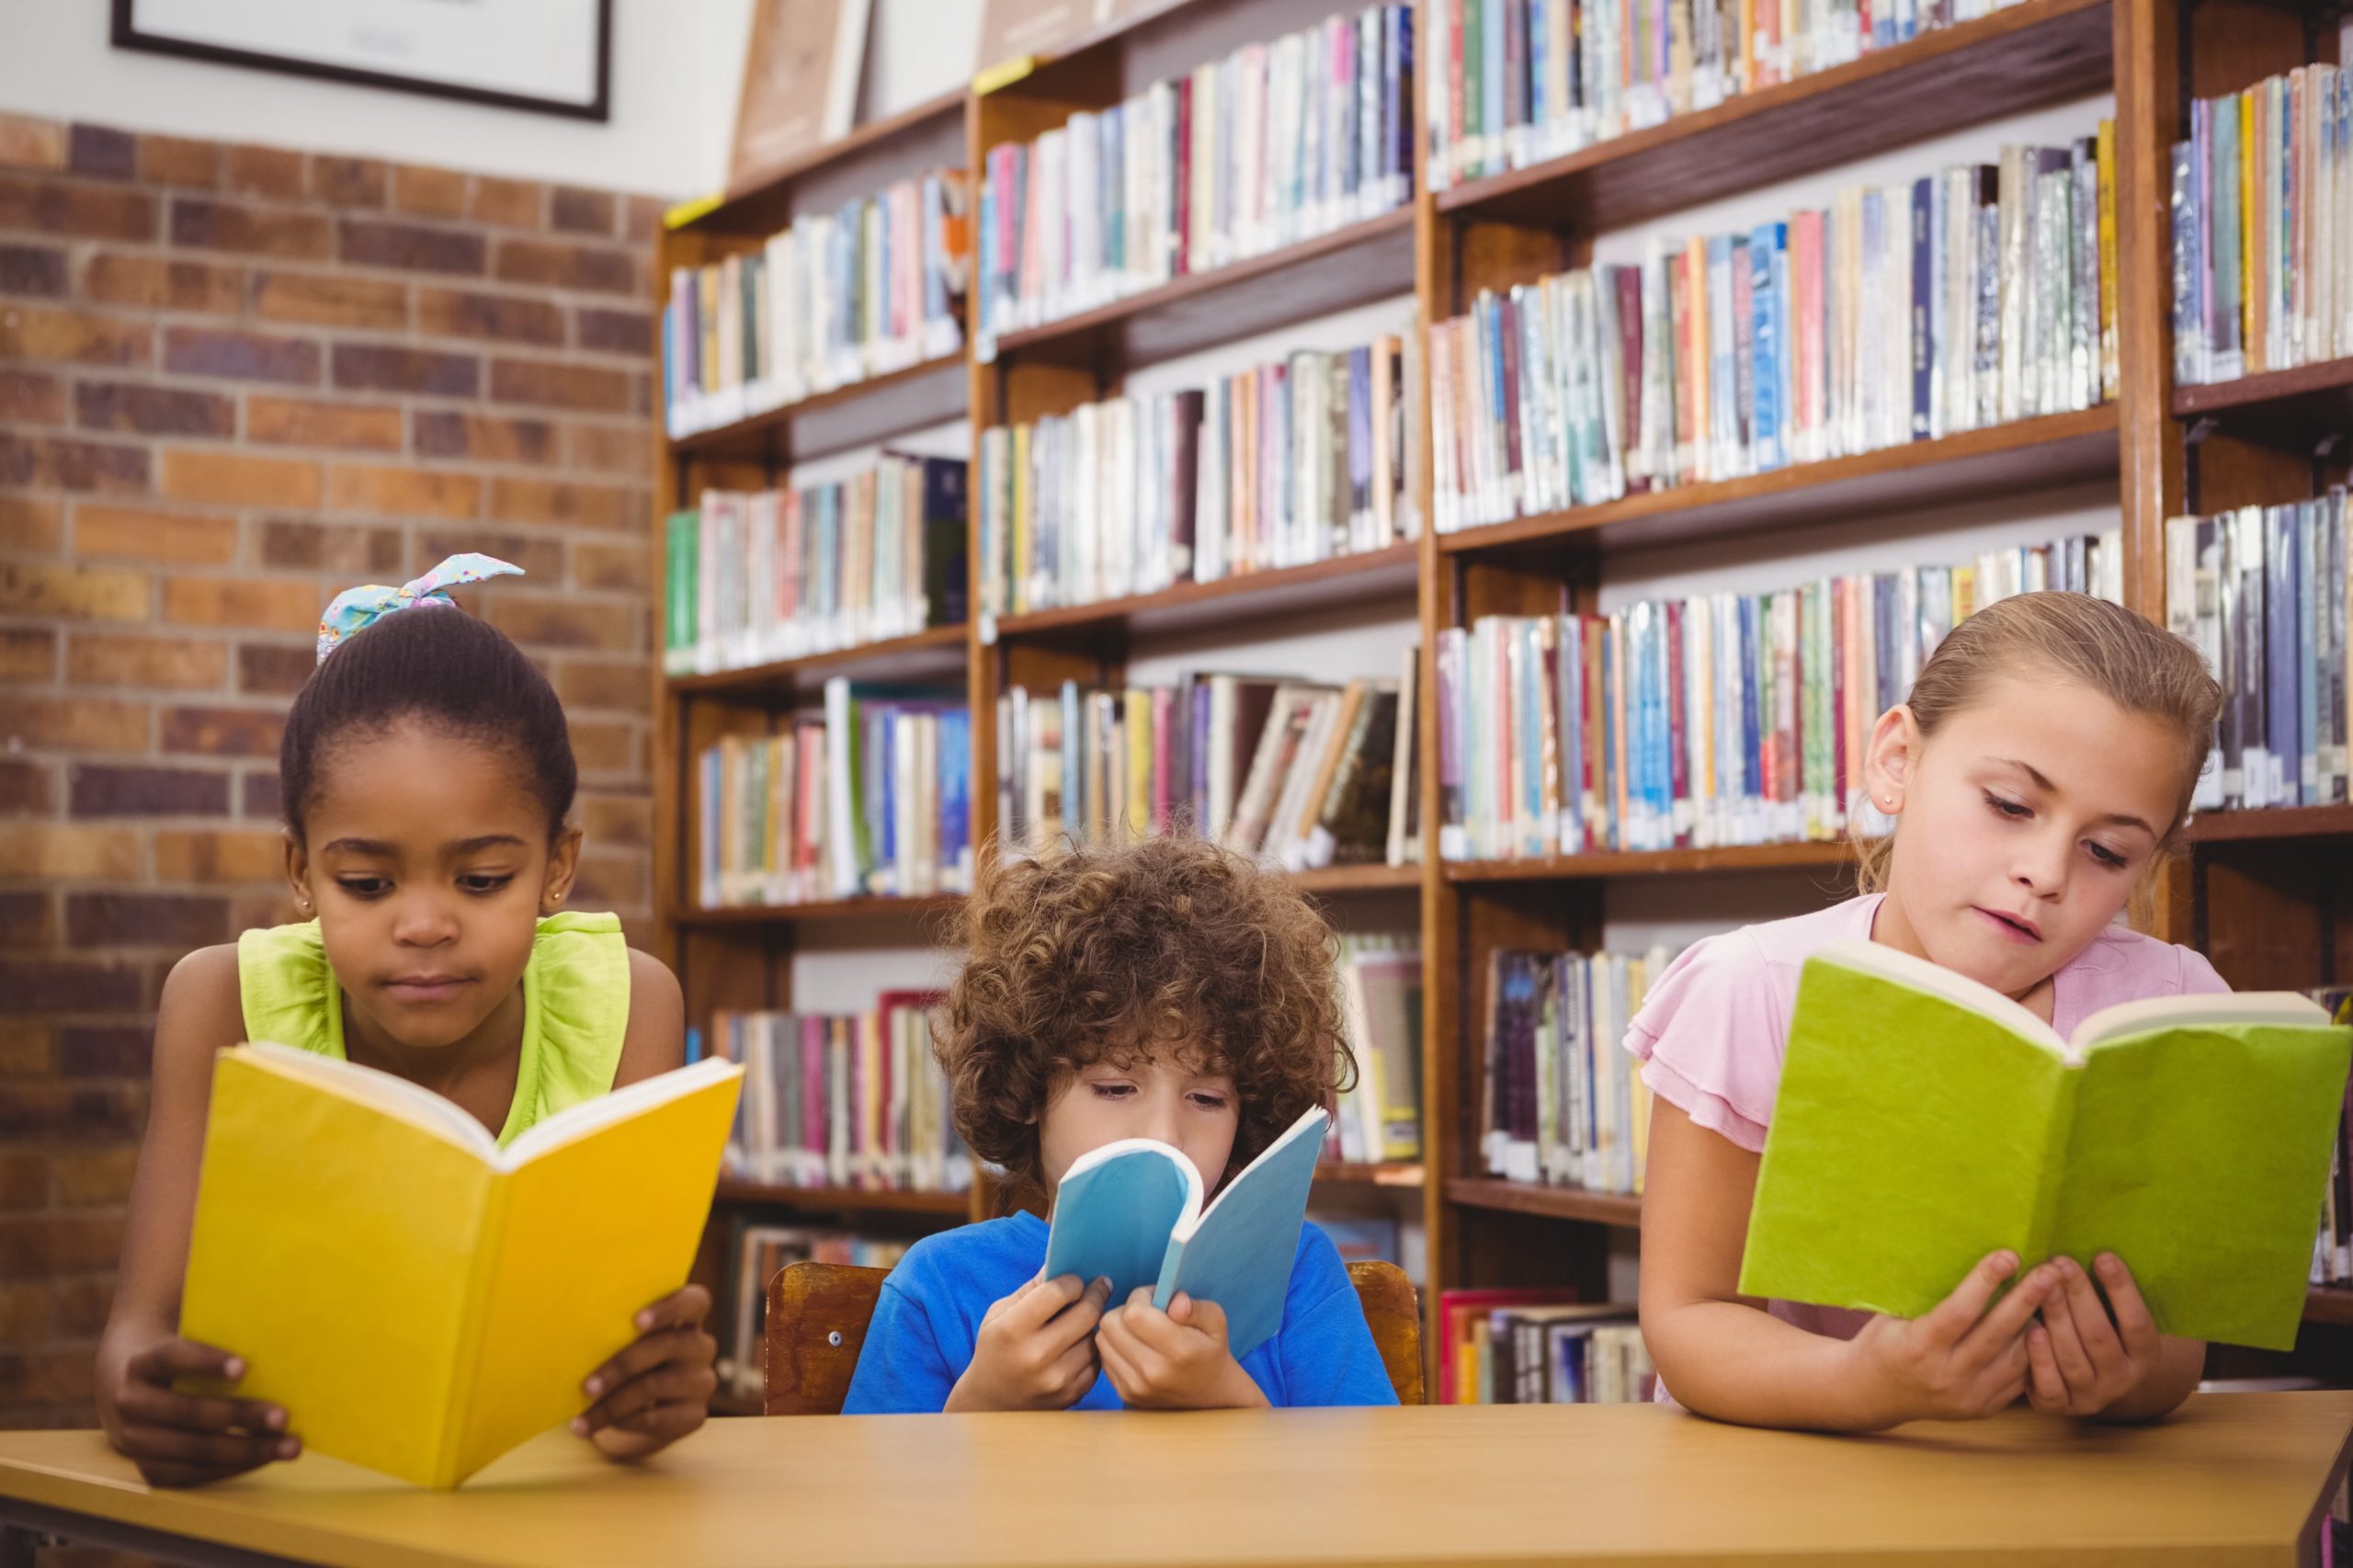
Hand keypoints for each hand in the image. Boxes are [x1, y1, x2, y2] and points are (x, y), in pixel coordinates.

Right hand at [98, 1334, 298, 1487]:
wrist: (137, 1395)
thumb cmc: (184, 1365)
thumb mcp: (191, 1345)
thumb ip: (223, 1342)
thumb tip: (280, 1343)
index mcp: (142, 1363)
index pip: (172, 1358)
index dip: (206, 1362)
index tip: (245, 1367)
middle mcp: (131, 1402)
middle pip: (188, 1411)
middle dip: (240, 1415)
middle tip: (283, 1417)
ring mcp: (135, 1440)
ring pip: (194, 1449)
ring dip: (246, 1450)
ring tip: (288, 1446)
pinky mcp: (147, 1469)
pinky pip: (193, 1474)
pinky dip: (233, 1468)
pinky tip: (264, 1458)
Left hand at [573, 1285, 717, 1459]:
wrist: (642, 1412)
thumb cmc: (629, 1366)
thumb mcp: (627, 1343)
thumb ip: (618, 1332)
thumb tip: (577, 1335)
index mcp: (687, 1318)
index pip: (696, 1301)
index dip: (670, 1308)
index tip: (636, 1321)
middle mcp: (701, 1347)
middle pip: (671, 1345)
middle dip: (623, 1365)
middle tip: (587, 1387)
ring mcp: (702, 1381)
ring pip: (656, 1386)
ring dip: (613, 1404)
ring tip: (582, 1417)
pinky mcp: (696, 1415)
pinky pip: (657, 1418)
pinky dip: (623, 1422)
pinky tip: (598, 1426)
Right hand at [945, 1273, 1111, 1411]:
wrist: (992, 1403)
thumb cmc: (996, 1348)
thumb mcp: (1000, 1313)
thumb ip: (1032, 1289)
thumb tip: (1064, 1262)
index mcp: (1012, 1330)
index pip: (1058, 1292)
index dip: (1072, 1280)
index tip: (1076, 1279)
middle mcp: (1036, 1356)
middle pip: (1086, 1313)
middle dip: (1096, 1293)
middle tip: (1101, 1284)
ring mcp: (1057, 1379)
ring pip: (1095, 1337)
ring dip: (1094, 1323)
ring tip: (1088, 1314)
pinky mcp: (1072, 1394)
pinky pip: (1097, 1361)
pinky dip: (1093, 1348)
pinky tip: (1082, 1341)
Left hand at [1096, 1288, 1268, 1410]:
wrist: (1209, 1396)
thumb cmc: (1211, 1351)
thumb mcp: (1216, 1322)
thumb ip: (1196, 1308)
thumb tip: (1174, 1300)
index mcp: (1179, 1351)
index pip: (1134, 1313)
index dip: (1141, 1297)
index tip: (1155, 1299)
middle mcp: (1154, 1372)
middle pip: (1111, 1324)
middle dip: (1125, 1310)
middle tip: (1145, 1312)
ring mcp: (1136, 1387)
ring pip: (1102, 1339)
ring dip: (1117, 1327)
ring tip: (1140, 1329)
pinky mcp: (1125, 1394)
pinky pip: (1104, 1357)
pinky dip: (1115, 1346)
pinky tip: (1135, 1347)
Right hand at [1846, 1249, 2056, 1427]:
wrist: (1873, 1394)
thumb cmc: (1883, 1342)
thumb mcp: (1893, 1315)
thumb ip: (1930, 1298)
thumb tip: (1968, 1255)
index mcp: (1919, 1348)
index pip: (1959, 1312)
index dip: (1985, 1282)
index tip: (2009, 1255)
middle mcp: (1946, 1375)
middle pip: (1995, 1333)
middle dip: (2026, 1299)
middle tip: (2050, 1271)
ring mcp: (1968, 1396)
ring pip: (2016, 1358)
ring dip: (2039, 1323)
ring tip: (2057, 1293)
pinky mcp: (1984, 1407)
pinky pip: (2019, 1377)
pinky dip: (2035, 1350)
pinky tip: (2046, 1324)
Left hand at [2025, 1253, 2164, 1417]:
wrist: (2079, 1382)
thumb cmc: (2092, 1330)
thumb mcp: (2111, 1316)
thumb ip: (2106, 1293)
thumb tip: (2094, 1246)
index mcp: (2143, 1356)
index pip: (2137, 1323)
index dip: (2121, 1290)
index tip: (2102, 1256)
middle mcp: (2121, 1380)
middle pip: (2100, 1337)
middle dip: (2080, 1297)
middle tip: (2060, 1263)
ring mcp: (2090, 1396)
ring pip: (2074, 1359)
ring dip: (2057, 1320)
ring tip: (2043, 1287)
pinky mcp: (2058, 1406)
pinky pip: (2049, 1385)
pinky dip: (2040, 1358)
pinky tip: (2031, 1329)